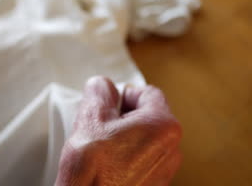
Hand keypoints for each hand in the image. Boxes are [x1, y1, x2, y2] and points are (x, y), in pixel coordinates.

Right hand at [55, 77, 181, 185]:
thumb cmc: (93, 168)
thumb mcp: (91, 116)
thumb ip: (100, 90)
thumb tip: (102, 86)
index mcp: (163, 125)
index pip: (146, 92)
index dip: (122, 94)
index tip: (107, 102)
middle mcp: (172, 149)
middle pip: (146, 116)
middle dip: (122, 116)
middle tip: (100, 125)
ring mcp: (164, 170)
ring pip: (143, 139)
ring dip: (123, 137)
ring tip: (101, 146)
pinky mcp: (153, 185)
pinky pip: (141, 160)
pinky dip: (125, 156)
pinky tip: (106, 163)